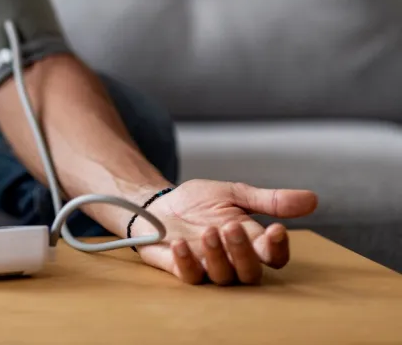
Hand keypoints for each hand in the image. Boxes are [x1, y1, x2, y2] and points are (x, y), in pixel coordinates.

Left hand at [130, 180, 317, 284]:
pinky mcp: (182, 269)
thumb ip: (269, 200)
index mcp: (251, 242)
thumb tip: (313, 199)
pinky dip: (186, 262)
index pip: (275, 257)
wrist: (158, 203)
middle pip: (251, 272)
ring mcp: (207, 267)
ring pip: (223, 277)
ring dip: (217, 255)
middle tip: (232, 226)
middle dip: (244, 252)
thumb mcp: (234, 194)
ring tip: (208, 232)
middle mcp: (233, 260)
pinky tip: (180, 244)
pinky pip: (189, 276)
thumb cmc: (199, 202)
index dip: (278, 248)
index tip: (276, 229)